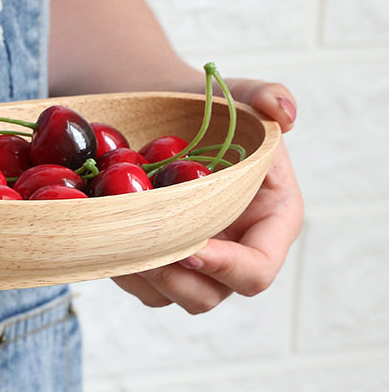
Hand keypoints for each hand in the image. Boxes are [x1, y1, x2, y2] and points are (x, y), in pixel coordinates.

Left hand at [111, 79, 302, 313]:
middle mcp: (235, 251)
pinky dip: (124, 270)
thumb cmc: (205, 108)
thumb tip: (284, 114)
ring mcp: (197, 263)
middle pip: (210, 296)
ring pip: (171, 297)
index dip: (227, 267)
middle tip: (143, 248)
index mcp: (270, 222)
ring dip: (143, 276)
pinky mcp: (162, 264)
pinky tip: (108, 238)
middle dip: (174, 278)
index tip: (191, 247)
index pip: (258, 269)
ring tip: (121, 239)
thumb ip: (264, 95)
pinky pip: (143, 288)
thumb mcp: (237, 94)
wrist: (158, 116)